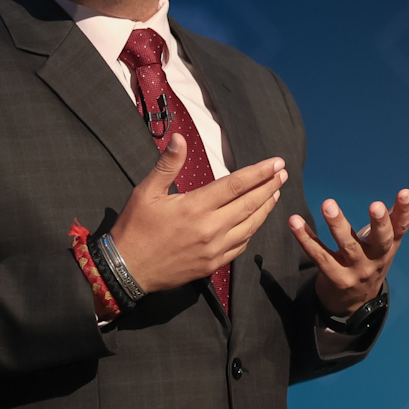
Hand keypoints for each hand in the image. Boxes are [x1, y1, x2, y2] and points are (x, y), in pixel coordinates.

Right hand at [109, 135, 285, 293]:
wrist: (125, 271)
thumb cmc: (134, 228)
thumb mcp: (146, 192)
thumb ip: (168, 165)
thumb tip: (180, 138)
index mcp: (194, 207)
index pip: (236, 185)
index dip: (259, 173)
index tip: (277, 163)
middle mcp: (209, 229)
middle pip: (249, 204)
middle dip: (269, 187)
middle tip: (283, 174)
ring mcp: (213, 249)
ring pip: (250, 226)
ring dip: (265, 209)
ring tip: (275, 194)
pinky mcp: (212, 265)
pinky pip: (240, 246)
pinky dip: (251, 231)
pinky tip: (255, 221)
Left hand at [290, 183, 408, 316]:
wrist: (353, 303)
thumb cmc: (372, 259)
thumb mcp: (390, 238)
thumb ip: (406, 211)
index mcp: (390, 245)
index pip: (401, 227)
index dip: (405, 210)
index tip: (404, 193)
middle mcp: (375, 259)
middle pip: (380, 241)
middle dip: (379, 223)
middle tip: (376, 205)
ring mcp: (354, 270)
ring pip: (347, 247)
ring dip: (337, 225)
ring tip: (328, 204)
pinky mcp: (332, 277)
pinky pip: (318, 256)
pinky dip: (306, 238)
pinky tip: (295, 221)